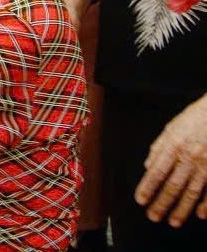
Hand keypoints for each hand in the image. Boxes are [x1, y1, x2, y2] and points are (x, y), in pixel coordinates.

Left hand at [135, 95, 206, 226]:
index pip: (157, 172)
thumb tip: (148, 167)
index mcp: (173, 145)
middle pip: (173, 185)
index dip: (148, 188)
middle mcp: (189, 156)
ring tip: (173, 221)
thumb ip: (159, 148)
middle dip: (162, 203)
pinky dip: (206, 203)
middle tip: (153, 217)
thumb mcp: (171, 128)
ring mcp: (206, 164)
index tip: (141, 201)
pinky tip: (199, 214)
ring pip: (192, 191)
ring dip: (182, 209)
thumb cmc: (195, 119)